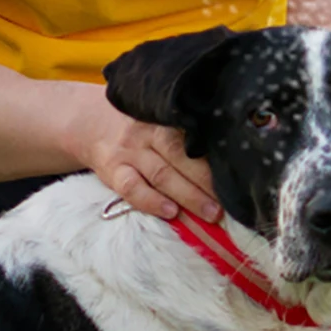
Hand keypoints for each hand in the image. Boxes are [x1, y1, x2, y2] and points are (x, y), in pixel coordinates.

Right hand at [61, 88, 221, 222]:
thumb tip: (231, 157)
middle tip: (231, 201)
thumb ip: (188, 131)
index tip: (240, 173)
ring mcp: (130, 151)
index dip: (218, 154)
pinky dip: (151, 201)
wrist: (90, 122)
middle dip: (208, 181)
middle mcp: (149, 132)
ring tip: (210, 213)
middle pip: (182, 156)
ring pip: (162, 174)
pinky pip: (131, 187)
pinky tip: (170, 212)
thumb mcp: (162, 118)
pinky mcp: (112, 169)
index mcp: (167, 118)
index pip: (196, 134)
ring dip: (188, 195)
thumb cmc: (141, 125)